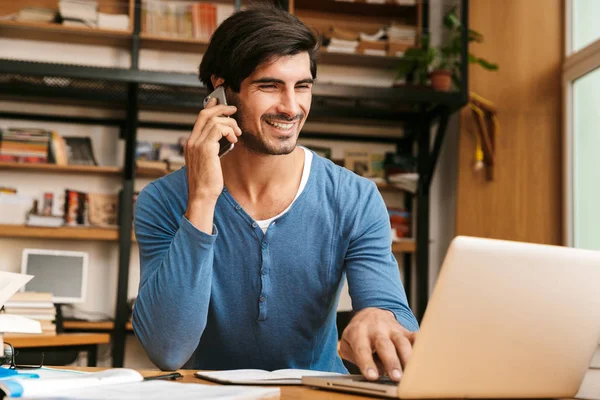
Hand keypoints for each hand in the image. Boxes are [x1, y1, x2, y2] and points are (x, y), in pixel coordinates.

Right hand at [184, 98, 241, 231]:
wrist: (202, 196)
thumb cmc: (207, 183)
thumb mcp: (209, 162)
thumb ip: (212, 148)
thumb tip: (225, 137)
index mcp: (191, 143)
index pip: (200, 119)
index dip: (211, 108)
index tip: (220, 103)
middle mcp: (191, 141)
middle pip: (205, 114)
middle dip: (221, 108)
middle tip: (233, 109)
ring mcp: (197, 144)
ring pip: (214, 120)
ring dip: (230, 123)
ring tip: (237, 133)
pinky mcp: (206, 148)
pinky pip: (218, 129)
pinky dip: (229, 130)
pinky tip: (234, 139)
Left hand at [339, 308, 415, 381]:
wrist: (370, 313)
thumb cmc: (357, 333)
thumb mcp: (347, 343)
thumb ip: (356, 358)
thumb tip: (374, 371)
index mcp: (359, 333)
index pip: (362, 349)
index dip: (367, 363)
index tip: (372, 376)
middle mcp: (376, 329)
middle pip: (384, 345)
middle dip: (391, 362)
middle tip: (396, 377)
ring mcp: (392, 329)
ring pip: (401, 342)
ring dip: (407, 357)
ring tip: (410, 372)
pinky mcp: (404, 330)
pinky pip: (414, 336)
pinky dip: (420, 343)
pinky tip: (424, 353)